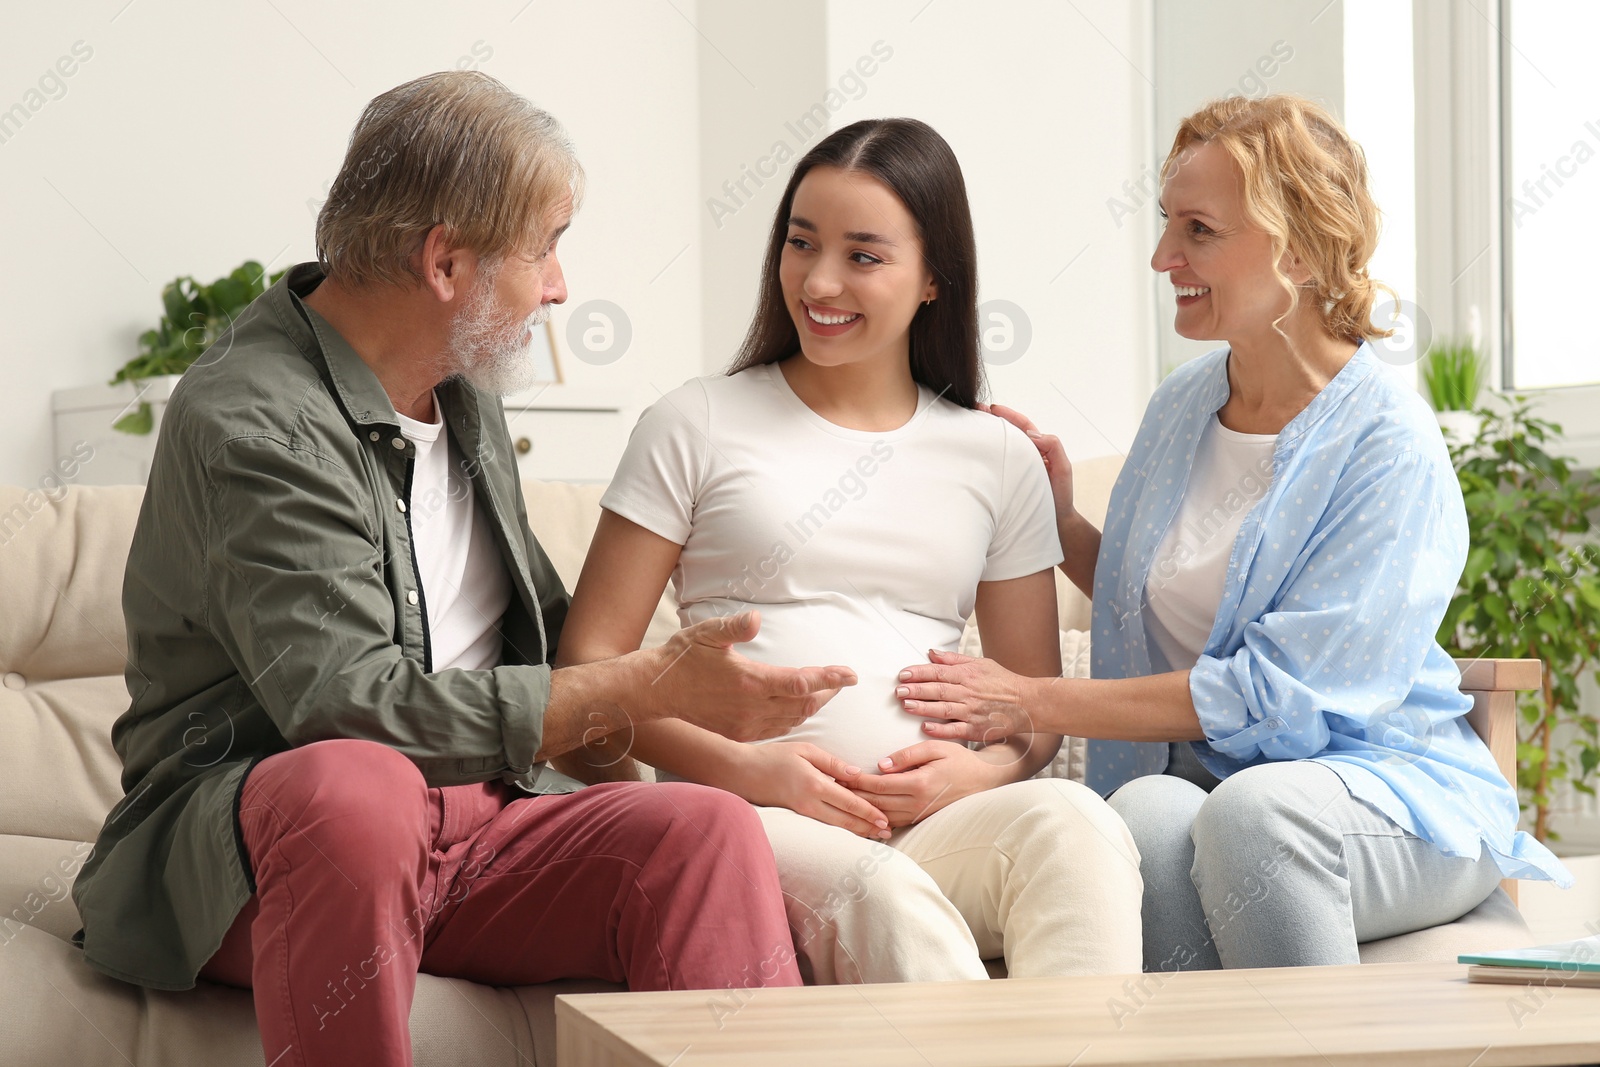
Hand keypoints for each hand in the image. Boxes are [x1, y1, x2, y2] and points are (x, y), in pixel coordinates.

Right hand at [644, 611, 856, 742]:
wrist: (656, 691)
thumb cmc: (682, 657)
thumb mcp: (706, 633)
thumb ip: (735, 627)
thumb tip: (757, 617)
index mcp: (750, 682)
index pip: (802, 682)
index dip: (830, 678)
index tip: (851, 674)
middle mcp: (752, 708)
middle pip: (805, 704)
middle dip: (828, 691)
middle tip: (842, 679)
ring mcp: (746, 725)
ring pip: (794, 719)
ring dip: (813, 706)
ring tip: (825, 691)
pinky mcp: (739, 734)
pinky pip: (777, 729)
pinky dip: (794, 718)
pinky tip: (796, 708)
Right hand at [730, 741, 892, 839]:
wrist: (741, 772)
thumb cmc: (773, 757)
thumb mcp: (805, 750)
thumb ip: (832, 763)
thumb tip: (857, 774)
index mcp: (815, 784)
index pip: (849, 802)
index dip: (868, 812)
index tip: (884, 819)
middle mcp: (810, 803)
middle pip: (845, 820)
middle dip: (868, 827)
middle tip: (887, 833)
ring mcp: (801, 812)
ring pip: (835, 826)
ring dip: (856, 832)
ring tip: (874, 836)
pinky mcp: (795, 816)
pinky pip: (823, 824)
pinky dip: (840, 828)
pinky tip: (850, 830)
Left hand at [850, 740, 1005, 826]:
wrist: (984, 780)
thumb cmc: (959, 760)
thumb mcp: (935, 748)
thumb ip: (906, 755)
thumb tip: (880, 765)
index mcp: (920, 783)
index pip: (879, 785)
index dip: (857, 781)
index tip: (839, 774)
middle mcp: (918, 803)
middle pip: (876, 803)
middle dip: (852, 796)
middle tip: (831, 788)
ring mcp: (920, 814)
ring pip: (882, 816)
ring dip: (861, 809)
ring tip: (841, 800)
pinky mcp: (921, 819)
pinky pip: (893, 822)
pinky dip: (875, 819)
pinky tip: (861, 814)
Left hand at [895, 649, 1034, 743]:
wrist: (1028, 703)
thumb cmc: (1003, 682)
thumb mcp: (981, 663)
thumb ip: (954, 659)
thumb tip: (931, 653)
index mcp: (968, 675)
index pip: (938, 672)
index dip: (919, 672)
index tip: (903, 674)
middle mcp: (968, 693)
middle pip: (938, 690)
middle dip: (916, 690)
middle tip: (899, 691)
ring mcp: (972, 712)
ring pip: (943, 709)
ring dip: (922, 708)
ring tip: (906, 706)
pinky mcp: (976, 729)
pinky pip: (955, 730)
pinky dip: (940, 730)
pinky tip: (925, 728)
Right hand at [982, 403, 1076, 522]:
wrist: (1054, 523)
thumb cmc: (1060, 497)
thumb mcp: (1063, 468)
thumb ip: (1053, 446)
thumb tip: (1032, 435)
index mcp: (1037, 449)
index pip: (1022, 426)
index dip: (1008, 415)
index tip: (992, 409)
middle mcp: (1024, 456)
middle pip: (1006, 432)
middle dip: (990, 420)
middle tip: (974, 411)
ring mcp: (1013, 468)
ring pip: (998, 447)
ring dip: (984, 436)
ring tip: (969, 426)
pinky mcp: (1004, 481)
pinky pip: (993, 464)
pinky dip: (983, 456)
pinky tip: (972, 452)